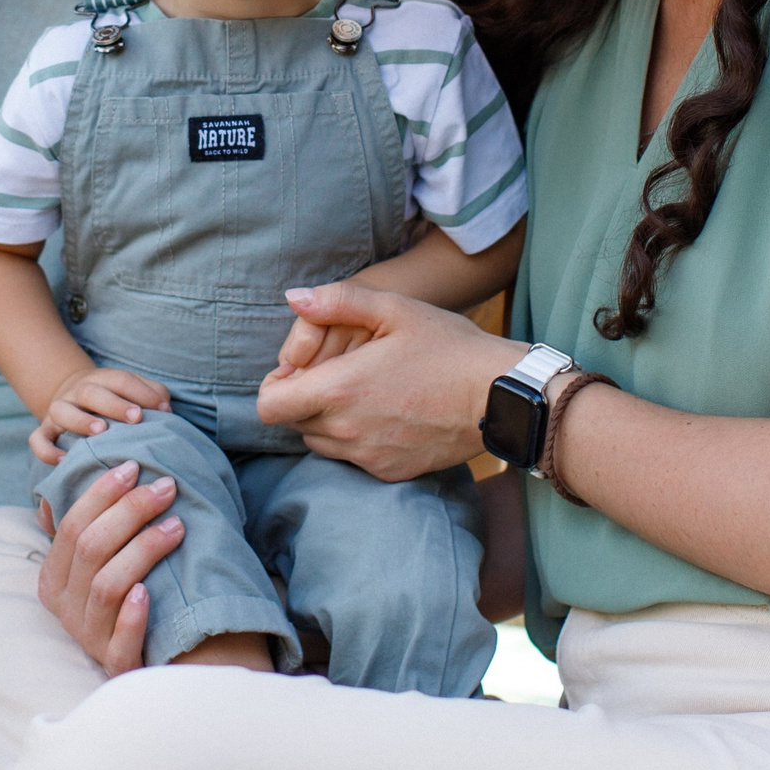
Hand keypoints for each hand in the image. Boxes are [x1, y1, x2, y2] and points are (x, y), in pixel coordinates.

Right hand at [31, 366, 171, 464]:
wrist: (74, 398)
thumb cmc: (115, 401)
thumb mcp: (132, 391)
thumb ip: (152, 395)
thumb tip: (167, 411)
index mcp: (102, 379)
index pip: (121, 380)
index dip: (141, 392)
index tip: (162, 409)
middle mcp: (78, 392)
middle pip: (92, 392)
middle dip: (114, 404)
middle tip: (136, 418)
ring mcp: (59, 410)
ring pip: (61, 410)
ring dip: (80, 420)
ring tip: (100, 432)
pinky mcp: (45, 430)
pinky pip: (38, 439)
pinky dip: (47, 450)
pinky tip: (64, 461)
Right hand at [34, 457, 184, 673]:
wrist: (164, 657)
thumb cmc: (134, 595)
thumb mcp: (106, 563)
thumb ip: (99, 528)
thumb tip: (116, 471)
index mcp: (55, 580)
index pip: (70, 527)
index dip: (100, 494)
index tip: (134, 467)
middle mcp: (66, 611)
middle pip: (90, 549)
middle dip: (129, 511)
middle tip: (166, 488)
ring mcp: (90, 640)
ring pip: (107, 586)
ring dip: (142, 550)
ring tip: (178, 526)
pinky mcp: (118, 665)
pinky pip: (120, 642)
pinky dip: (132, 616)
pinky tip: (148, 592)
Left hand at [256, 282, 519, 482]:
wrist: (500, 397)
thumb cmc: (448, 347)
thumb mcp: (394, 309)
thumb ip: (336, 301)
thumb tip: (293, 297)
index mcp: (338, 390)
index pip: (268, 406)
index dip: (276, 386)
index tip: (299, 370)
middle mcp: (345, 430)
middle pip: (292, 423)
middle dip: (302, 400)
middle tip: (336, 376)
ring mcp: (367, 456)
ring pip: (320, 442)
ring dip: (326, 421)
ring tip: (361, 393)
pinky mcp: (389, 472)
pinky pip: (352, 458)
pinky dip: (356, 439)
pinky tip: (385, 414)